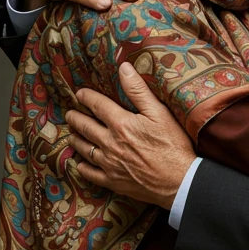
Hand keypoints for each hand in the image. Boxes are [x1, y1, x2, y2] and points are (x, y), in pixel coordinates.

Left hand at [64, 63, 195, 207]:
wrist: (179, 181)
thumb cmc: (172, 146)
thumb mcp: (159, 113)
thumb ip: (139, 90)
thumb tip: (124, 68)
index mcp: (121, 124)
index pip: (98, 105)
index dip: (87, 97)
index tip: (79, 93)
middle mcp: (110, 143)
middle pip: (86, 127)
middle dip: (75, 118)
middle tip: (69, 114)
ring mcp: (110, 164)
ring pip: (84, 149)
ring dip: (76, 140)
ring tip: (71, 135)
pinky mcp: (113, 181)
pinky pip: (91, 174)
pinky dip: (82, 167)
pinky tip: (80, 164)